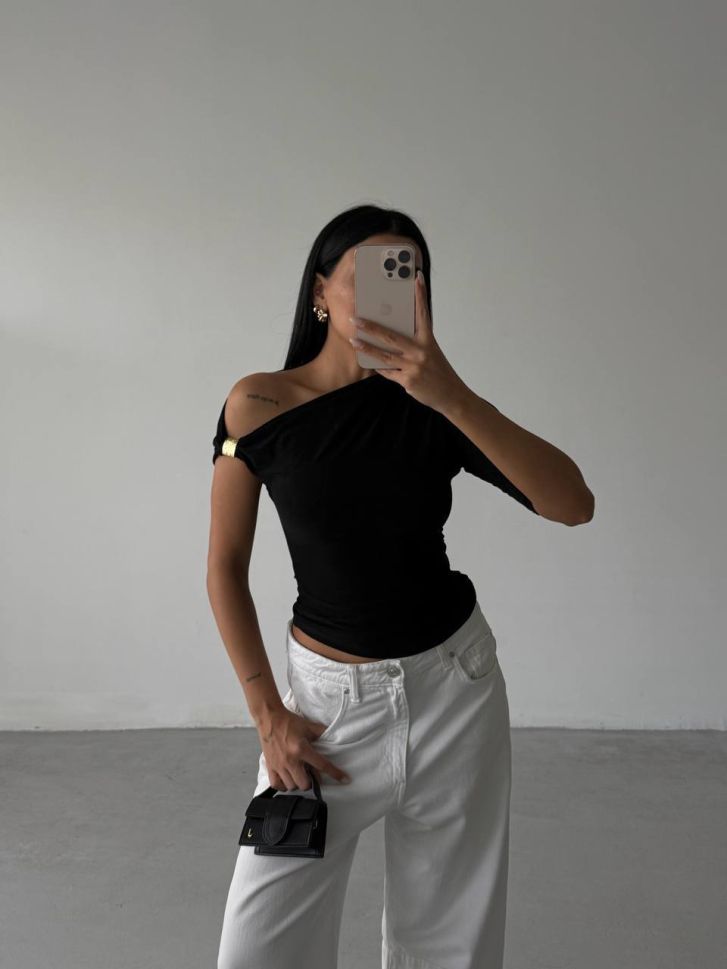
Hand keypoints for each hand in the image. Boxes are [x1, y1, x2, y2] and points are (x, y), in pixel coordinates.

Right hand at [256, 707, 351, 790]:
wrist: (270, 718)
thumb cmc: (288, 722)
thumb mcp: (308, 726)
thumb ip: (322, 732)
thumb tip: (335, 735)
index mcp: (302, 749)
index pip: (322, 765)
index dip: (335, 773)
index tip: (344, 779)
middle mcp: (290, 760)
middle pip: (305, 784)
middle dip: (311, 782)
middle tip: (311, 775)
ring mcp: (279, 765)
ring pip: (292, 786)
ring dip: (298, 783)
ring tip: (299, 775)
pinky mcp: (270, 766)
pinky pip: (277, 785)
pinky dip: (283, 786)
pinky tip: (288, 780)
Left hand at [348, 269, 468, 413]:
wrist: (450, 395)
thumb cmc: (439, 372)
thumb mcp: (431, 352)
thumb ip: (415, 343)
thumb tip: (392, 335)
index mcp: (428, 340)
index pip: (423, 314)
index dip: (420, 295)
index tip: (416, 278)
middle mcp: (421, 351)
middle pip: (392, 336)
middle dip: (372, 327)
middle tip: (356, 319)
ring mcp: (414, 366)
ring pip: (384, 356)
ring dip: (367, 348)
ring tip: (353, 340)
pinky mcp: (408, 380)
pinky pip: (388, 373)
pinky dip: (379, 368)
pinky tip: (369, 363)